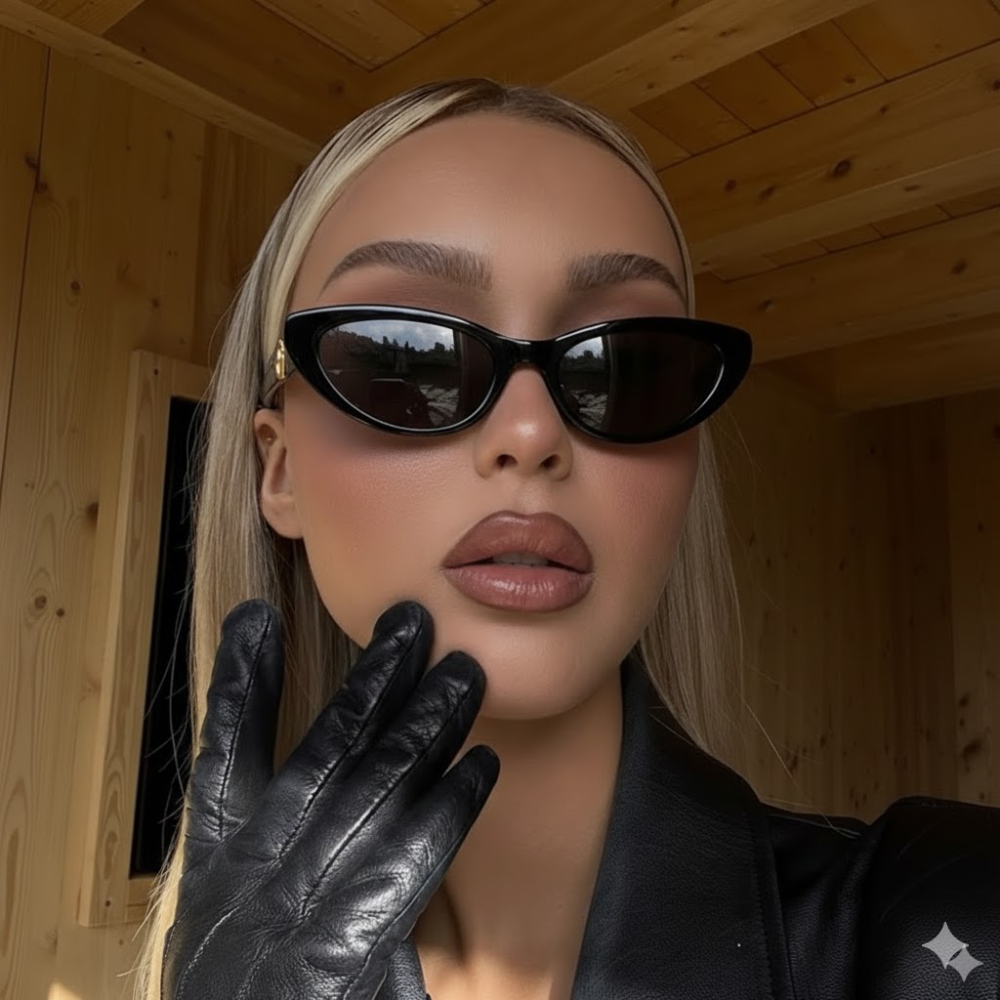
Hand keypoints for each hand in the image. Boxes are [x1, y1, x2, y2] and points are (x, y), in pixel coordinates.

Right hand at [161, 598, 498, 999]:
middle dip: (371, 680)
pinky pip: (408, 860)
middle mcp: (250, 877)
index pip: (224, 757)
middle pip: (323, 753)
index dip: (240, 684)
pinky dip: (448, 807)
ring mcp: (294, 913)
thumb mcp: (231, 925)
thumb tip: (323, 773)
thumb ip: (261, 853)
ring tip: (464, 671)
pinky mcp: (345, 953)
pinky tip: (480, 765)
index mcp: (217, 868)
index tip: (254, 615)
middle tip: (411, 619)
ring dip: (425, 723)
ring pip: (374, 790)